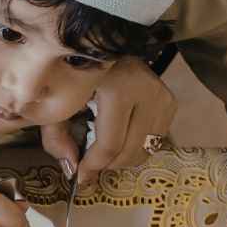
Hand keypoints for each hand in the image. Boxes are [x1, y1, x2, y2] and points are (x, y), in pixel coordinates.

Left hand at [48, 62, 176, 182]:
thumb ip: (57, 137)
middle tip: (90, 165)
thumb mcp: (57, 104)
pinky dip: (138, 146)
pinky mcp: (170, 99)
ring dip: (123, 158)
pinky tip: (122, 137)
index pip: (110, 143)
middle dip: (108, 165)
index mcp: (117, 87)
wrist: (104, 48)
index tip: (80, 177)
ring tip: (104, 150)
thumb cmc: (76, 76)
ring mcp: (161, 94)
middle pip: (131, 150)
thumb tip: (71, 168)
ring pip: (147, 148)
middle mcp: (145, 89)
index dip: (93, 167)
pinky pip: (157, 139)